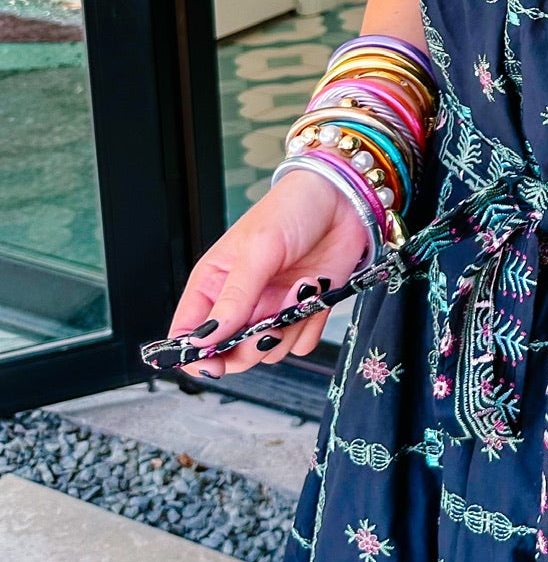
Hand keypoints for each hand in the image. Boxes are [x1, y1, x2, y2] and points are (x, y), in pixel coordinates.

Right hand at [165, 169, 372, 377]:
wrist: (345, 199)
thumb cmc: (293, 209)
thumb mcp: (257, 250)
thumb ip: (234, 298)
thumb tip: (205, 339)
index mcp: (214, 283)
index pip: (188, 333)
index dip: (195, 354)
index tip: (212, 362)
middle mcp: (241, 301)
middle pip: (230, 353)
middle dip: (249, 347)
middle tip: (268, 326)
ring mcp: (273, 308)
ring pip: (269, 352)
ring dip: (287, 329)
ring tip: (300, 289)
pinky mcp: (304, 311)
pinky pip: (302, 343)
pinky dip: (311, 324)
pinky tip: (316, 293)